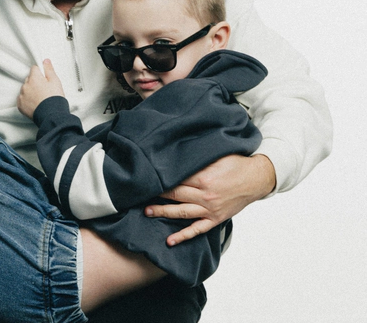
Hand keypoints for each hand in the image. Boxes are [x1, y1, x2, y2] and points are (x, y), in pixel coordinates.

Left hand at [18, 59, 65, 118]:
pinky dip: (27, 100)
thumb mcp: (55, 81)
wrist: (52, 115)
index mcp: (34, 78)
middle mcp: (25, 85)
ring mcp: (22, 96)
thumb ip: (49, 69)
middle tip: (44, 90)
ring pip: (25, 89)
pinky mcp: (20, 105)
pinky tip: (35, 103)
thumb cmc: (54, 98)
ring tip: (40, 98)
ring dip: (30, 91)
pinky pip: (22, 99)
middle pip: (29, 79)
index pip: (34, 69)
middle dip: (35, 82)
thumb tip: (45, 61)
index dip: (40, 73)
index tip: (45, 79)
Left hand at [145, 154, 275, 245]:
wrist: (256, 178)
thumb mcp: (216, 155)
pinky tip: (170, 240)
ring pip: (181, 213)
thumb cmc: (235, 164)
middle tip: (139, 193)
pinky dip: (183, 236)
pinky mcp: (215, 219)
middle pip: (175, 195)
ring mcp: (210, 209)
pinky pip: (197, 230)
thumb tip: (177, 155)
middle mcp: (205, 195)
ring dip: (163, 213)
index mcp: (203, 177)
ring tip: (147, 212)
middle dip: (156, 195)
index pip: (176, 179)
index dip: (160, 178)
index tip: (147, 176)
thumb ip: (197, 158)